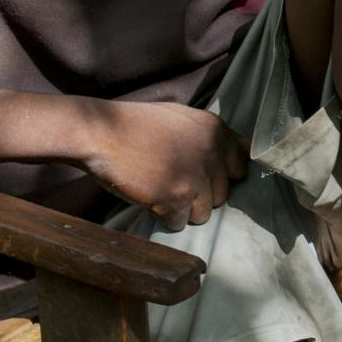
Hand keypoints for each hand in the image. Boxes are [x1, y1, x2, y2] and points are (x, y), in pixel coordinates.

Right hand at [81, 100, 248, 231]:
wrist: (100, 131)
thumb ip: (210, 137)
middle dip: (200, 195)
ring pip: (203, 213)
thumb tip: (242, 152)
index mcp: (215, 130)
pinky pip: (179, 222)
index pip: (240, 167)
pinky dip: (164, 217)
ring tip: (160, 191)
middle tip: (173, 184)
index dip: (222, 177)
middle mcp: (211, 153)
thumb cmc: (137, 125)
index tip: (205, 178)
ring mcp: (194, 177)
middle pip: (221, 195)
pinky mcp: (175, 198)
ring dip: (183, 209)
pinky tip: (150, 198)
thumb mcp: (182, 118)